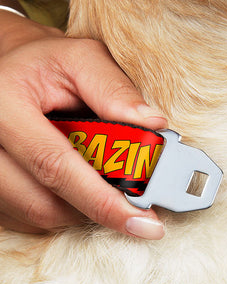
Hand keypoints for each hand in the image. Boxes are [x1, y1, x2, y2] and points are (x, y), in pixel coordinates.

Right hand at [0, 10, 166, 237]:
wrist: (9, 70)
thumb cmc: (46, 65)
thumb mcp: (81, 60)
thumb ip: (115, 90)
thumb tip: (153, 126)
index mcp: (4, 106)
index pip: (55, 167)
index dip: (103, 201)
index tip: (145, 224)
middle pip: (45, 204)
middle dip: (97, 208)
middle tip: (132, 202)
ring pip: (39, 216)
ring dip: (81, 208)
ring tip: (99, 179)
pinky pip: (30, 219)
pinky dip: (63, 208)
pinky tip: (75, 184)